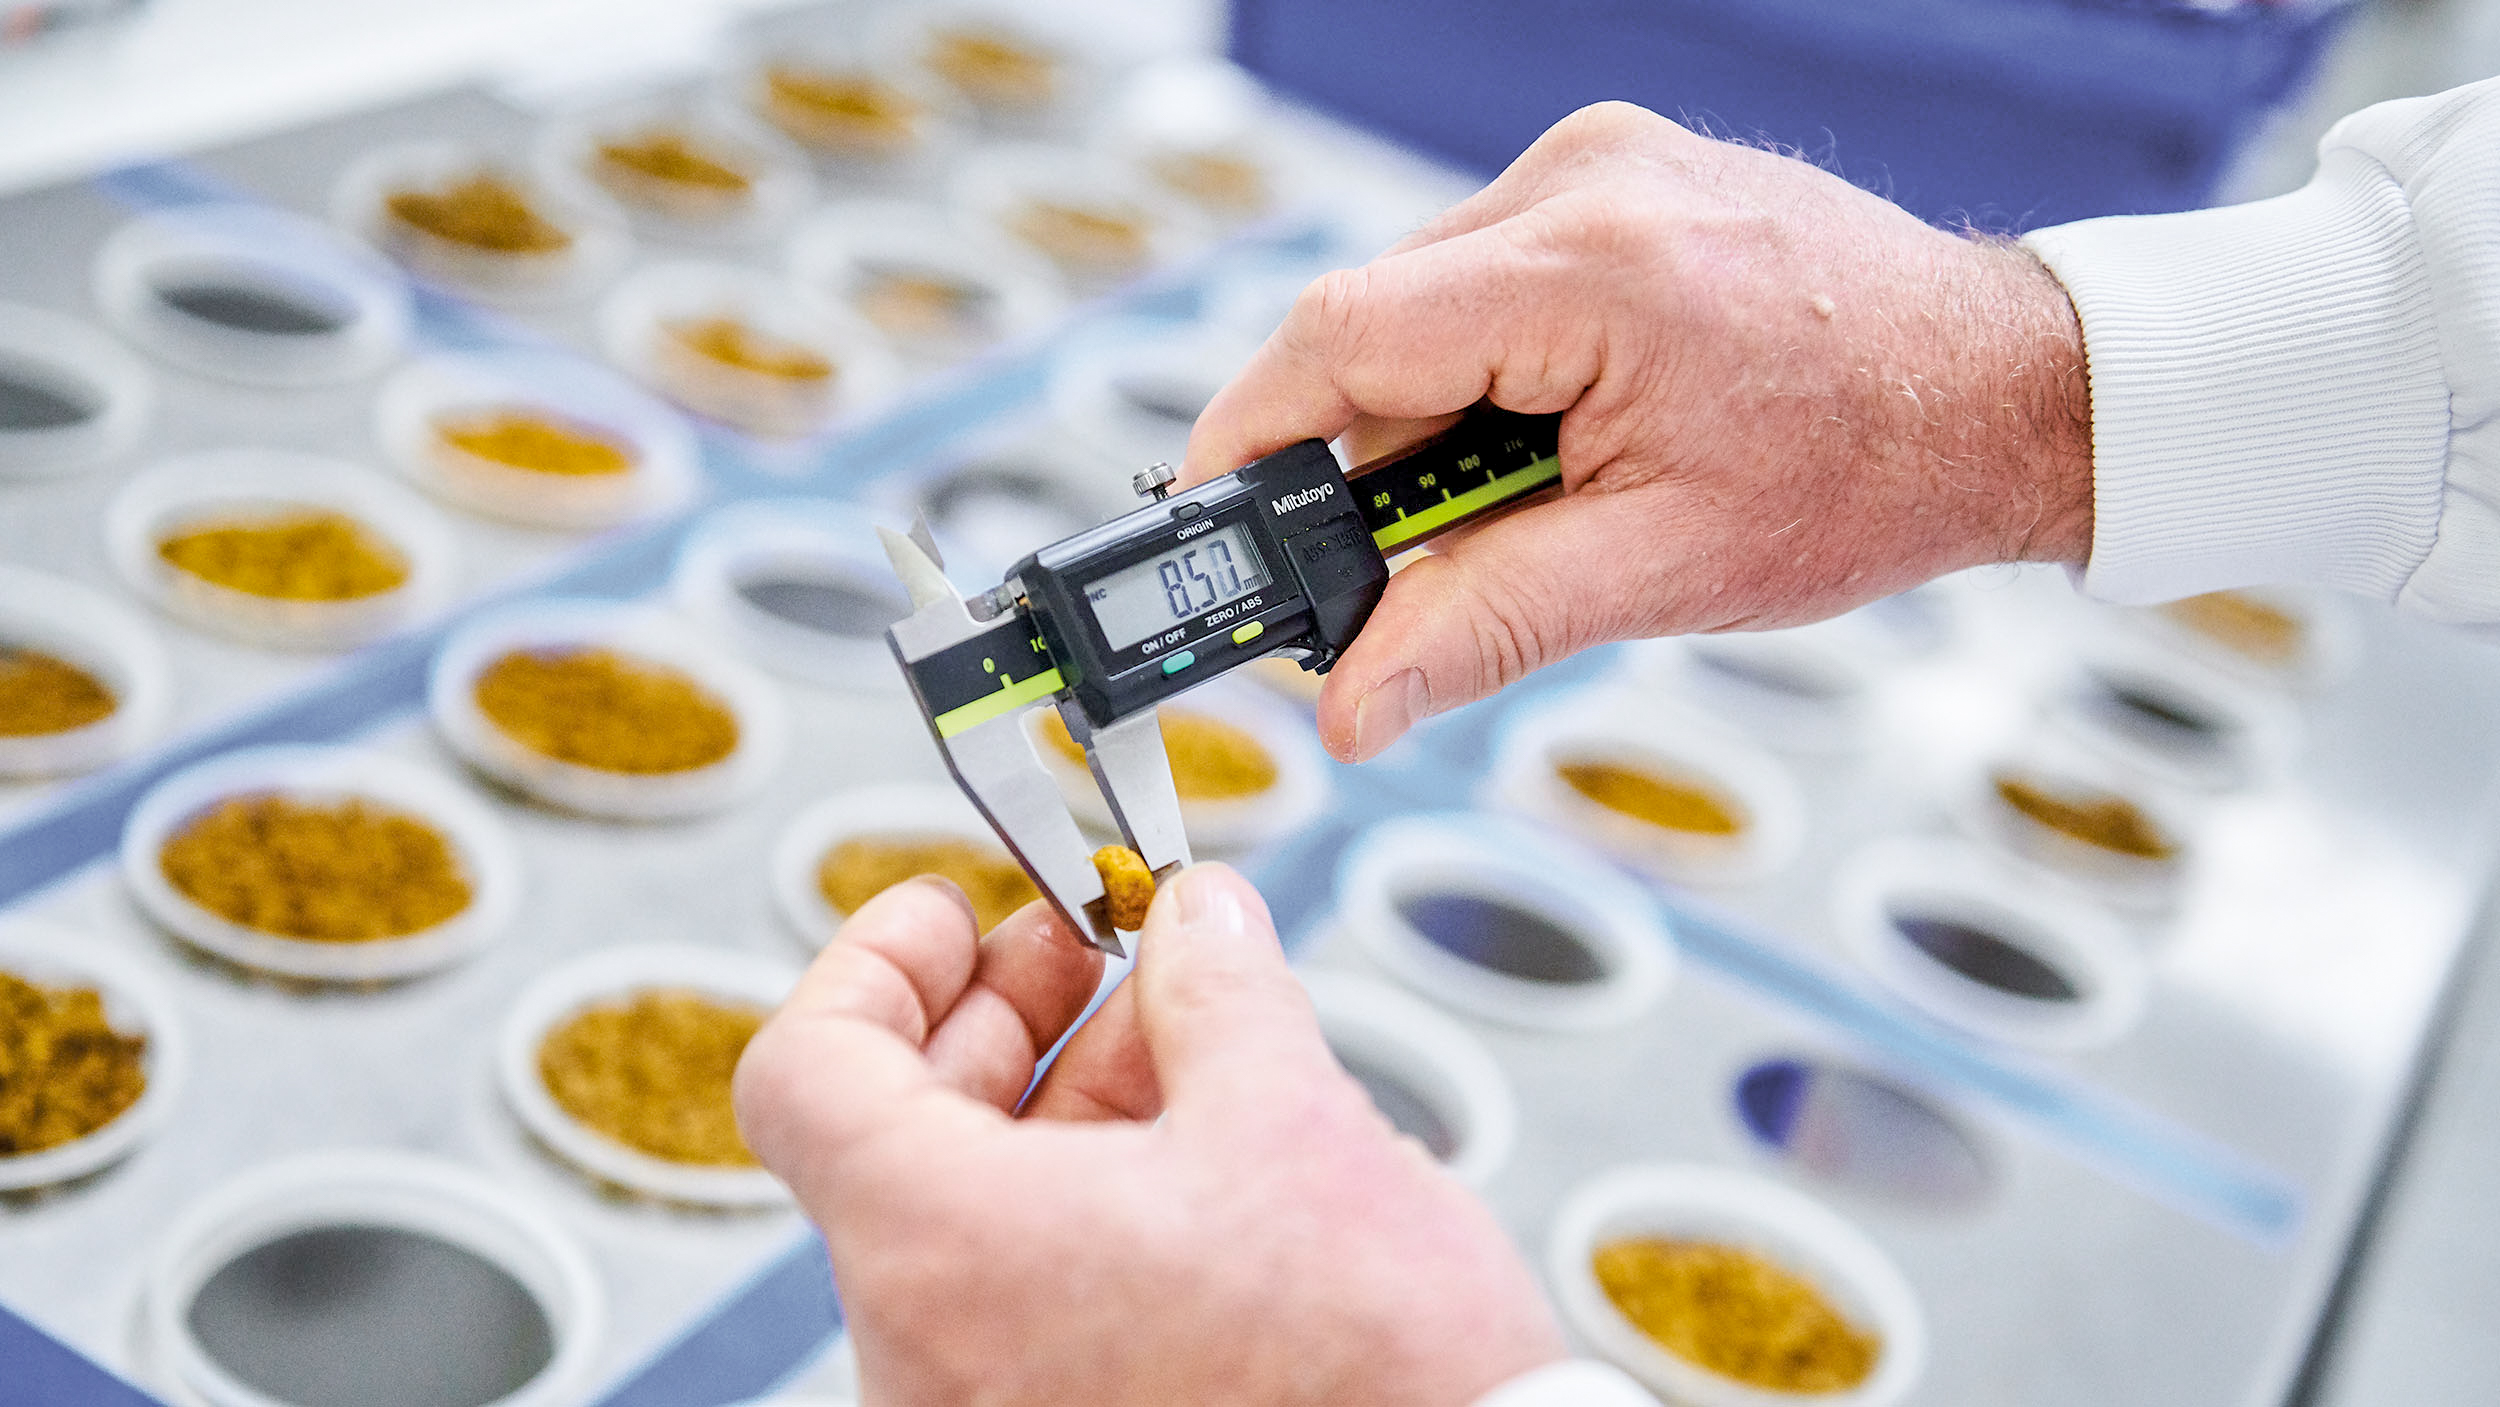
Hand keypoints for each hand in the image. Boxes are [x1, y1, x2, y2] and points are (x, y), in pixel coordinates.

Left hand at [734, 865, 1564, 1405]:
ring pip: (971, 1211)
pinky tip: (1197, 1140)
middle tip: (1092, 944)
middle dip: (1000, 1011)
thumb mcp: (1293, 1121)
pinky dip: (1087, 1195)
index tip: (953, 910)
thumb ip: (1216, 988)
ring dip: (1063, 1095)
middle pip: (893, 1132)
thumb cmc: (1367, 1372)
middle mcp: (927, 1348)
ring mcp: (982, 1405)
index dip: (875, 961)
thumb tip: (1196, 918)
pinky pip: (1023, 1291)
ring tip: (1183, 1031)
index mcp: (943, 1251)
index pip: (804, 1073)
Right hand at [1185, 101, 2091, 761]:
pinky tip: (1557, 433)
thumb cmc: (1875, 465)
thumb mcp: (1664, 572)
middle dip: (1363, 456)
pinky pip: (1485, 277)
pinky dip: (1486, 370)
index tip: (1208, 520)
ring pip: (1424, 304)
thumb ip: (1483, 628)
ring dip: (1433, 416)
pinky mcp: (1616, 177)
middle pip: (1374, 322)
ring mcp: (1602, 165)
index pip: (1342, 336)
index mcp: (1597, 268)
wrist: (2007, 390)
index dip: (1250, 438)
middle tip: (1406, 559)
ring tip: (1533, 494)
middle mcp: (1586, 182)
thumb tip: (1351, 699)